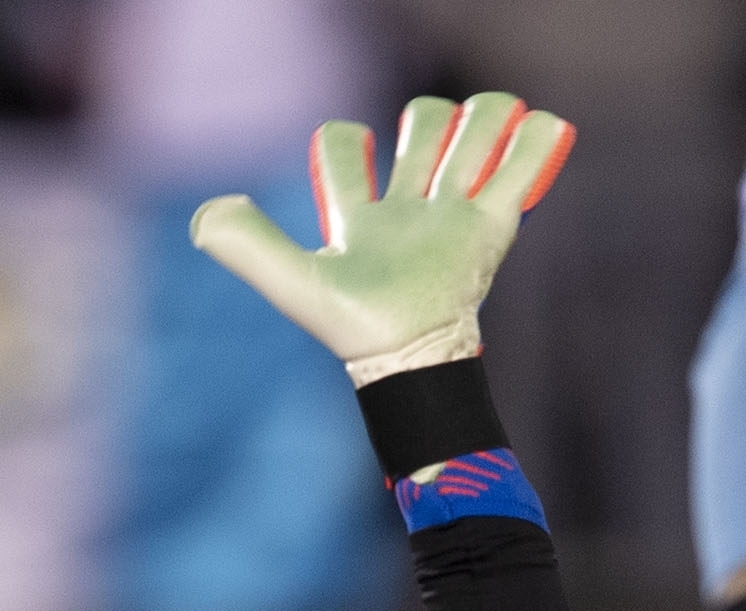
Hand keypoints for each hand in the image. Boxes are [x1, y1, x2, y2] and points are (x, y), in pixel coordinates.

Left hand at [190, 93, 575, 382]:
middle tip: (428, 138)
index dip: (343, 142)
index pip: (347, 152)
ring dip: (484, 119)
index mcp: (359, 217)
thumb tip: (206, 214)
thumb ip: (247, 246)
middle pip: (424, 131)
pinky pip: (521, 170)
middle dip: (431, 118)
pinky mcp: (491, 224)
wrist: (414, 357)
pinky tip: (539, 129)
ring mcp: (453, 215)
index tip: (350, 148)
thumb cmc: (356, 328)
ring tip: (491, 122)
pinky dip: (536, 143)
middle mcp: (409, 210)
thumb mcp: (293, 283)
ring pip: (474, 138)